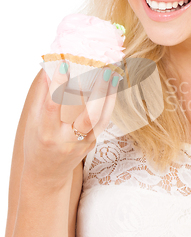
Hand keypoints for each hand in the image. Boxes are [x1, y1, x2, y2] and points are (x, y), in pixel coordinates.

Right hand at [22, 61, 119, 187]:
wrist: (46, 174)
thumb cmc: (37, 142)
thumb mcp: (32, 120)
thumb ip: (41, 95)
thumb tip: (49, 66)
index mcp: (46, 133)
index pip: (53, 106)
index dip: (59, 85)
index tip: (65, 63)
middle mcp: (65, 140)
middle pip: (86, 116)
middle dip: (97, 91)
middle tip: (104, 69)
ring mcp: (81, 144)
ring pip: (100, 120)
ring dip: (109, 96)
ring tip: (112, 74)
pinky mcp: (92, 145)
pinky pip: (103, 122)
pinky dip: (108, 104)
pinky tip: (111, 88)